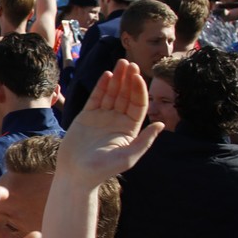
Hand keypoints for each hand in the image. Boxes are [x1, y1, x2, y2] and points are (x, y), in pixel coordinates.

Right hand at [56, 60, 162, 187]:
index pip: (138, 105)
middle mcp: (118, 120)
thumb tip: (161, 124)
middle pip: (126, 95)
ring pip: (112, 93)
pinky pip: (96, 97)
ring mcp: (103, 116)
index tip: (138, 77)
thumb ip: (144, 141)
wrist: (76, 174)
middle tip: (130, 63)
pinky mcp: (87, 115)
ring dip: (117, 78)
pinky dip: (101, 86)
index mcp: (130, 129)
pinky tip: (107, 74)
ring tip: (120, 63)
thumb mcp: (127, 157)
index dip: (139, 90)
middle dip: (129, 79)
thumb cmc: (103, 170)